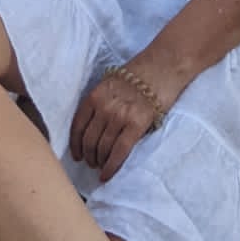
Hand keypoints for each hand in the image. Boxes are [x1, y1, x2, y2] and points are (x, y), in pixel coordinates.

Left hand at [69, 61, 174, 183]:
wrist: (164, 65)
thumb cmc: (139, 73)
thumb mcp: (111, 82)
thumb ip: (100, 101)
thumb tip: (92, 126)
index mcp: (95, 95)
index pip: (77, 126)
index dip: (75, 144)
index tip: (76, 155)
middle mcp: (104, 106)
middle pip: (89, 140)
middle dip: (88, 156)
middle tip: (91, 163)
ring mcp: (120, 116)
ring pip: (103, 148)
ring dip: (99, 162)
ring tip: (101, 167)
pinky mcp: (136, 124)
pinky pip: (119, 151)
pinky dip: (111, 167)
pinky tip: (106, 175)